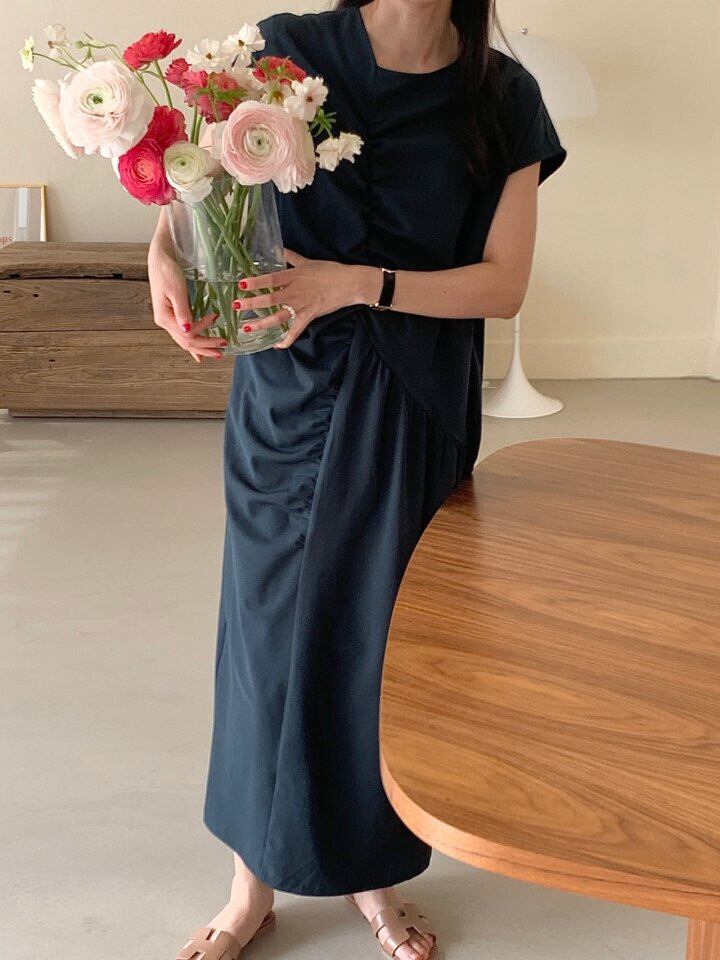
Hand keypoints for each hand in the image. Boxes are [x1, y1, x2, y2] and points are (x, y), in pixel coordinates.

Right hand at [148, 246, 226, 361]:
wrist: (160, 260)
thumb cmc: (168, 272)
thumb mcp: (177, 290)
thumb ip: (183, 312)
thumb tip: (187, 331)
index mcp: (164, 318)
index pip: (187, 333)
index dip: (203, 329)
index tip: (215, 317)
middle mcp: (165, 323)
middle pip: (186, 342)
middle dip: (205, 347)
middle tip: (223, 349)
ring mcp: (168, 321)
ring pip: (185, 341)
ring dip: (201, 348)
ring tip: (216, 353)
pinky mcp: (173, 317)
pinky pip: (184, 335)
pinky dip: (193, 344)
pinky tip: (199, 354)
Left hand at [232, 247, 380, 348]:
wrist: (349, 283)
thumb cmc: (330, 270)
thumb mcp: (308, 261)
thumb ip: (291, 256)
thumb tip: (278, 247)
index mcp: (293, 276)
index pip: (270, 279)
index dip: (255, 282)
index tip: (241, 285)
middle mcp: (294, 292)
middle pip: (269, 300)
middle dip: (251, 304)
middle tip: (236, 307)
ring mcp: (301, 306)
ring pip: (278, 317)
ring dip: (262, 323)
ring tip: (247, 327)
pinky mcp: (309, 316)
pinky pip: (295, 331)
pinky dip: (286, 340)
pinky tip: (275, 345)